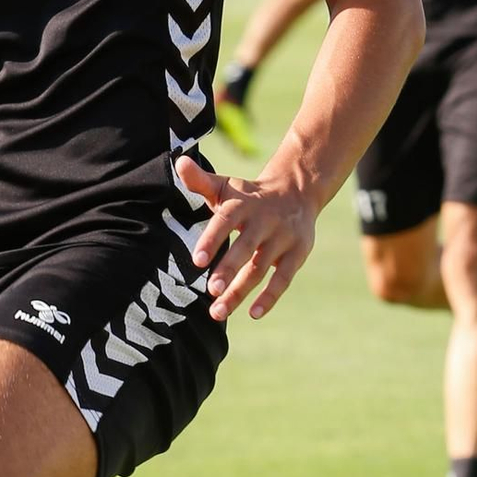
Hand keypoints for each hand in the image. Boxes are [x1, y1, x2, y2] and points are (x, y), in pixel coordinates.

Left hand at [175, 153, 316, 322]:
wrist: (297, 191)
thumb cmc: (248, 196)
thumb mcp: (226, 186)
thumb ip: (200, 181)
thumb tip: (178, 162)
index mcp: (243, 204)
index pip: (226, 221)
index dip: (212, 240)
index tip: (197, 261)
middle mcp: (265, 220)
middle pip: (246, 248)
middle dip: (228, 269)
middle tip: (211, 290)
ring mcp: (283, 238)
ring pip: (261, 268)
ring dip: (241, 291)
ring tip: (218, 311)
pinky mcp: (297, 253)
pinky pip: (283, 278)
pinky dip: (270, 297)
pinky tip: (252, 314)